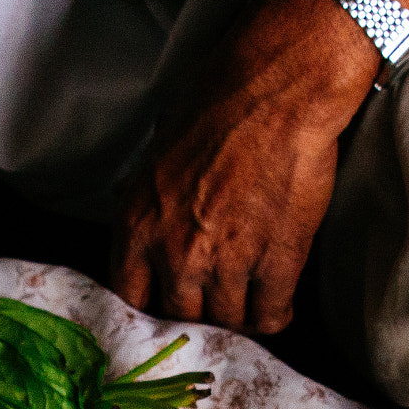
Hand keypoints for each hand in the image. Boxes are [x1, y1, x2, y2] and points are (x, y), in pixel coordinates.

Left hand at [112, 0, 378, 334]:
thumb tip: (152, 219)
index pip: (129, 296)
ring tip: (247, 304)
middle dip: (197, 312)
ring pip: (226, 321)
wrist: (279, 87)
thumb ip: (151, 199)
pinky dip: (273, 316)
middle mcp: (175, 251)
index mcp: (137, 222)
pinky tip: (277, 307)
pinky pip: (269, 315)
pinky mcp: (276, 261)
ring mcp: (227, 261)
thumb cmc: (217, 101)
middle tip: (214, 304)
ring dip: (237, 316)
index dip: (150, 304)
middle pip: (179, 315)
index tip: (167, 302)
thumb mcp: (157, 151)